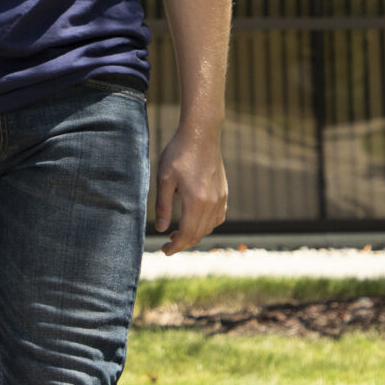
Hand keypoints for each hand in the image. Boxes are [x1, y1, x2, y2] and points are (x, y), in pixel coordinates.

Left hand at [152, 118, 227, 252]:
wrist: (201, 134)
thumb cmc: (179, 153)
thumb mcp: (164, 179)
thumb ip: (162, 206)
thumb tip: (161, 229)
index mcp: (196, 202)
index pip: (186, 234)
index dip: (175, 246)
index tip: (164, 250)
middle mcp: (212, 203)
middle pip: (198, 234)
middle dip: (182, 243)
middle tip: (167, 245)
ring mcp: (220, 198)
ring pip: (209, 227)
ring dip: (194, 235)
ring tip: (178, 232)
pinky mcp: (224, 192)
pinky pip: (218, 217)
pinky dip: (207, 225)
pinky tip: (196, 220)